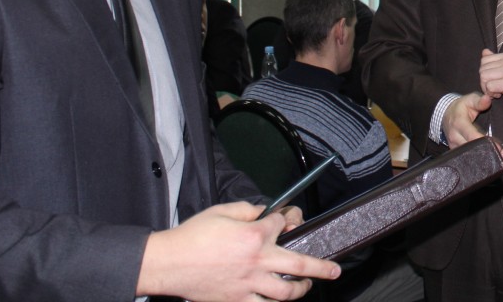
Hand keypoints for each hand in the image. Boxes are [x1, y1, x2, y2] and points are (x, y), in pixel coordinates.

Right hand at [137, 201, 339, 300]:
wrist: (168, 263)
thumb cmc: (192, 235)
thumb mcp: (222, 211)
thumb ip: (248, 210)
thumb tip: (263, 212)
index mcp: (254, 235)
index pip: (283, 225)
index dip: (289, 218)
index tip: (290, 219)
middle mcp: (257, 261)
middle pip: (299, 264)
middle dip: (321, 267)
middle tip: (334, 270)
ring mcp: (248, 284)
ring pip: (285, 292)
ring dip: (300, 289)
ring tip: (306, 286)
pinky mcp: (236, 301)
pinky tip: (276, 301)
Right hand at [441, 91, 502, 160]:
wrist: (447, 115)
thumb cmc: (461, 107)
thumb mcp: (469, 100)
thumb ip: (479, 101)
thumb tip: (488, 99)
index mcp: (458, 124)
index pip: (471, 136)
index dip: (485, 142)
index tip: (498, 146)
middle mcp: (454, 137)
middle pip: (471, 149)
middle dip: (488, 153)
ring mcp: (454, 146)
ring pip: (470, 156)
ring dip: (486, 158)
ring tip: (502, 159)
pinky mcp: (456, 152)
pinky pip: (468, 158)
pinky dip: (480, 159)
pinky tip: (493, 160)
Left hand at [479, 49, 502, 118]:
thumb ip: (497, 61)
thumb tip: (484, 52)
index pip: (484, 60)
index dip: (485, 73)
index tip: (495, 81)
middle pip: (482, 69)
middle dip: (485, 82)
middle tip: (496, 89)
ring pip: (484, 77)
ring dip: (488, 88)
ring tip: (498, 92)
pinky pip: (489, 86)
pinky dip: (492, 94)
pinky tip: (501, 95)